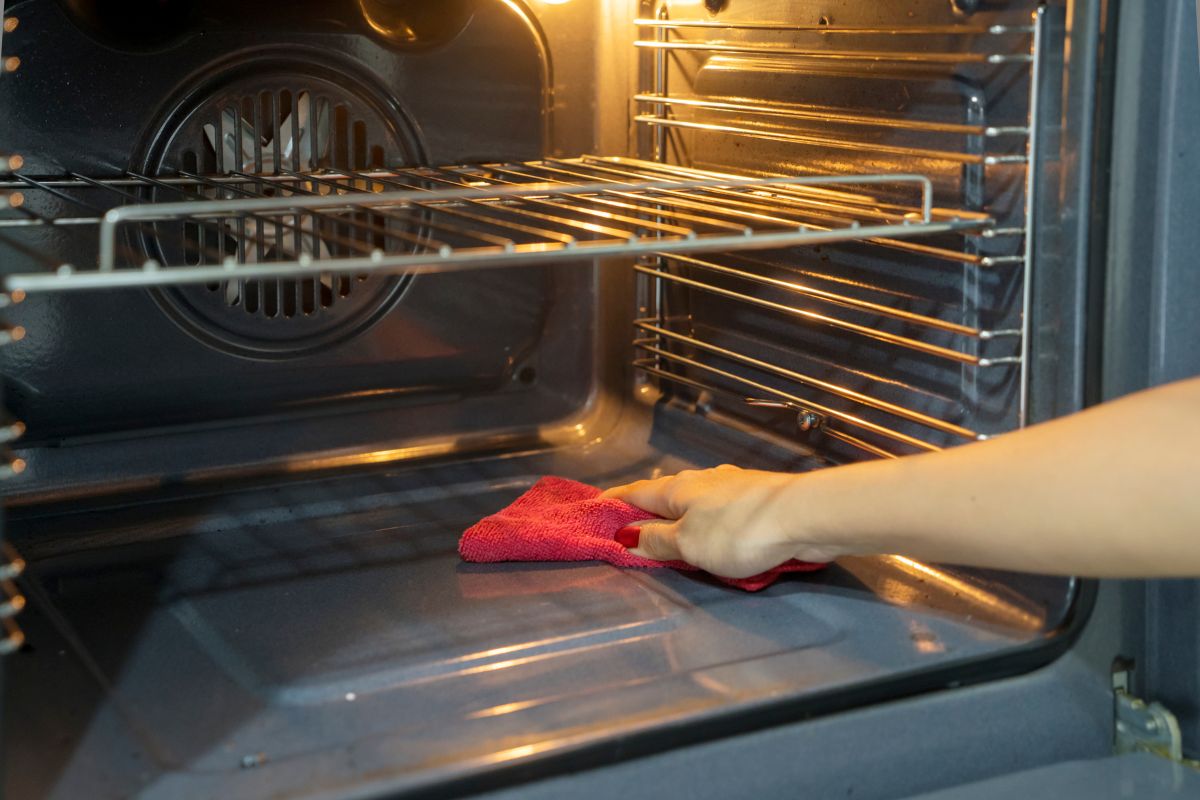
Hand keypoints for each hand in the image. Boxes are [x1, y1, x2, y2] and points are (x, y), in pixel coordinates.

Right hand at [602, 465, 842, 577]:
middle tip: (631, 525)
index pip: (635, 492)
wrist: (803, 515)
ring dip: (679, 513)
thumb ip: (658, 541)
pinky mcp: (756, 499)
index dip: (614, 502)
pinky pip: (719, 508)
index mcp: (677, 489)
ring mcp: (732, 486)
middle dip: (647, 508)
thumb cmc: (740, 530)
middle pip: (665, 493)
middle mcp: (702, 481)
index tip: (595, 508)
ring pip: (695, 498)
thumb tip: (628, 536)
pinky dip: (707, 519)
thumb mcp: (689, 544)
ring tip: (671, 531)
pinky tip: (714, 529)